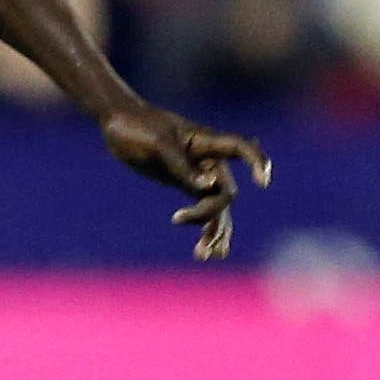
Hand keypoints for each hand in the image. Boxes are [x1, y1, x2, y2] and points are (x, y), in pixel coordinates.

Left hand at [99, 103, 271, 260]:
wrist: (118, 123)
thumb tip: (209, 187)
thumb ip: (183, 168)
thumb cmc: (138, 127)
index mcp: (206, 142)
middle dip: (209, 214)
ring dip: (214, 232)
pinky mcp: (188, 185)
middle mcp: (210, 160)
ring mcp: (201, 174)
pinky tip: (204, 252)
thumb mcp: (158, 146)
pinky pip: (206, 209)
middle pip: (224, 193)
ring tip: (203, 255)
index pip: (241, 148)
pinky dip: (206, 229)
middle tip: (176, 219)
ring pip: (219, 208)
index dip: (258, 162)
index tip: (261, 183)